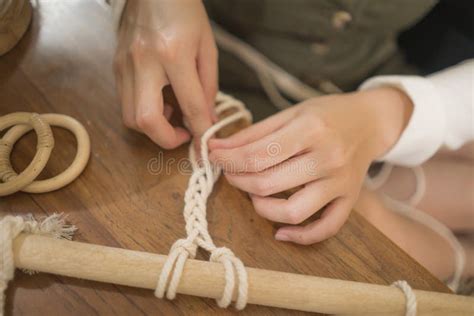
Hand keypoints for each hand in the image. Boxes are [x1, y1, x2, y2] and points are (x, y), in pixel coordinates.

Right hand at [114, 0, 217, 148]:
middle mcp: (144, 62)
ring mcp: (125, 65)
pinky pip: (125, 102)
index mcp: (174, 53)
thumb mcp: (207, 46)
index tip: (205, 144)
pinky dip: (143, 111)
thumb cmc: (184, 11)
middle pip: (146, 120)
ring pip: (130, 116)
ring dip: (153, 127)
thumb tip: (208, 117)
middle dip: (167, 139)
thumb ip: (209, 85)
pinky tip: (159, 99)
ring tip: (173, 114)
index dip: (201, 130)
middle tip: (184, 135)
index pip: (190, 104)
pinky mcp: (116, 66)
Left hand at [209, 87, 412, 244]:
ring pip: (293, 212)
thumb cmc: (327, 115)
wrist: (370, 122)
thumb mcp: (289, 114)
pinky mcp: (349, 200)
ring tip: (254, 193)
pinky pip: (325, 229)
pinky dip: (300, 236)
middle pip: (268, 183)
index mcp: (311, 129)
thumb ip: (251, 134)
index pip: (256, 154)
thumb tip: (214, 147)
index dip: (228, 159)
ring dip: (261, 208)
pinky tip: (280, 231)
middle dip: (237, 180)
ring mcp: (340, 183)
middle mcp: (328, 158)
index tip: (215, 156)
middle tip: (230, 172)